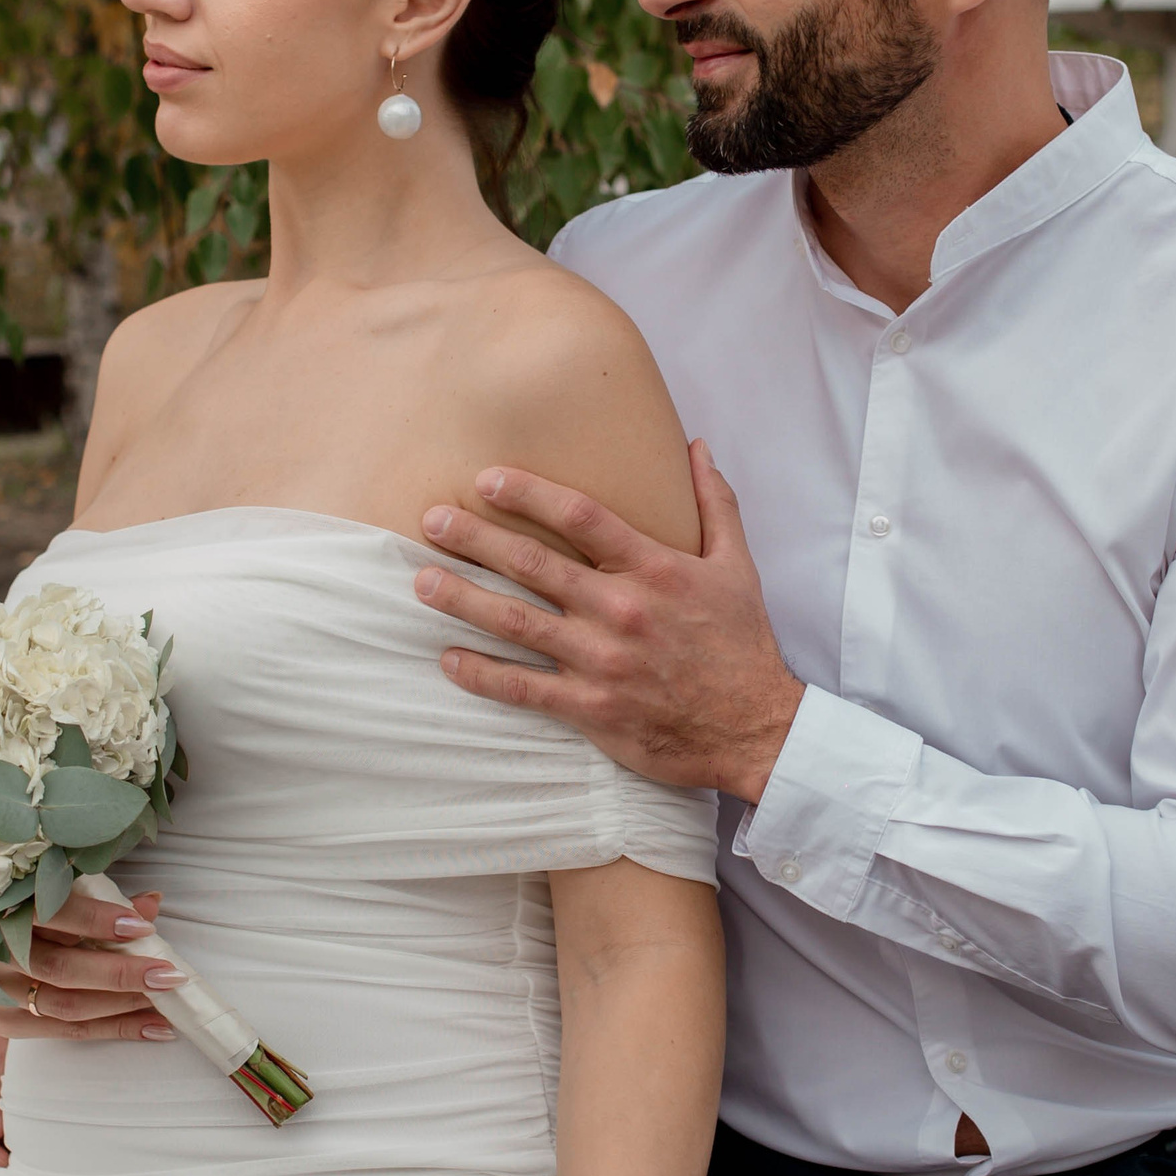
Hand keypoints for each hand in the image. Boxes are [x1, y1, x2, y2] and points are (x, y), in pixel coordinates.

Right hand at [0, 888, 180, 1041]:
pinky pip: (67, 1031)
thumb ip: (102, 899)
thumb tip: (151, 903)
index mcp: (4, 907)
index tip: (143, 927)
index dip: (96, 921)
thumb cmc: (34, 908)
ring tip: (166, 1004)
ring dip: (122, 1006)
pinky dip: (115, 1029)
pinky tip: (154, 1027)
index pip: (51, 914)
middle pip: (60, 969)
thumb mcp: (62, 894)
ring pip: (64, 1005)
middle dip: (120, 974)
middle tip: (168, 975)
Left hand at [416, 439, 803, 803]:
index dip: (529, 493)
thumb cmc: (742, 644)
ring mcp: (602, 661)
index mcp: (655, 567)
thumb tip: (695, 446)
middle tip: (431, 520)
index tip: (487, 478)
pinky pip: (524, 688)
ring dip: (462, 599)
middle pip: (533, 564)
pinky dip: (482, 674)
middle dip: (475, 538)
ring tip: (420, 581)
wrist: (755, 728)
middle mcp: (622, 609)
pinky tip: (448, 658)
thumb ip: (714, 503)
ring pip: (516, 623)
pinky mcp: (592, 709)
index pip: (581, 516)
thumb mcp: (738, 566)